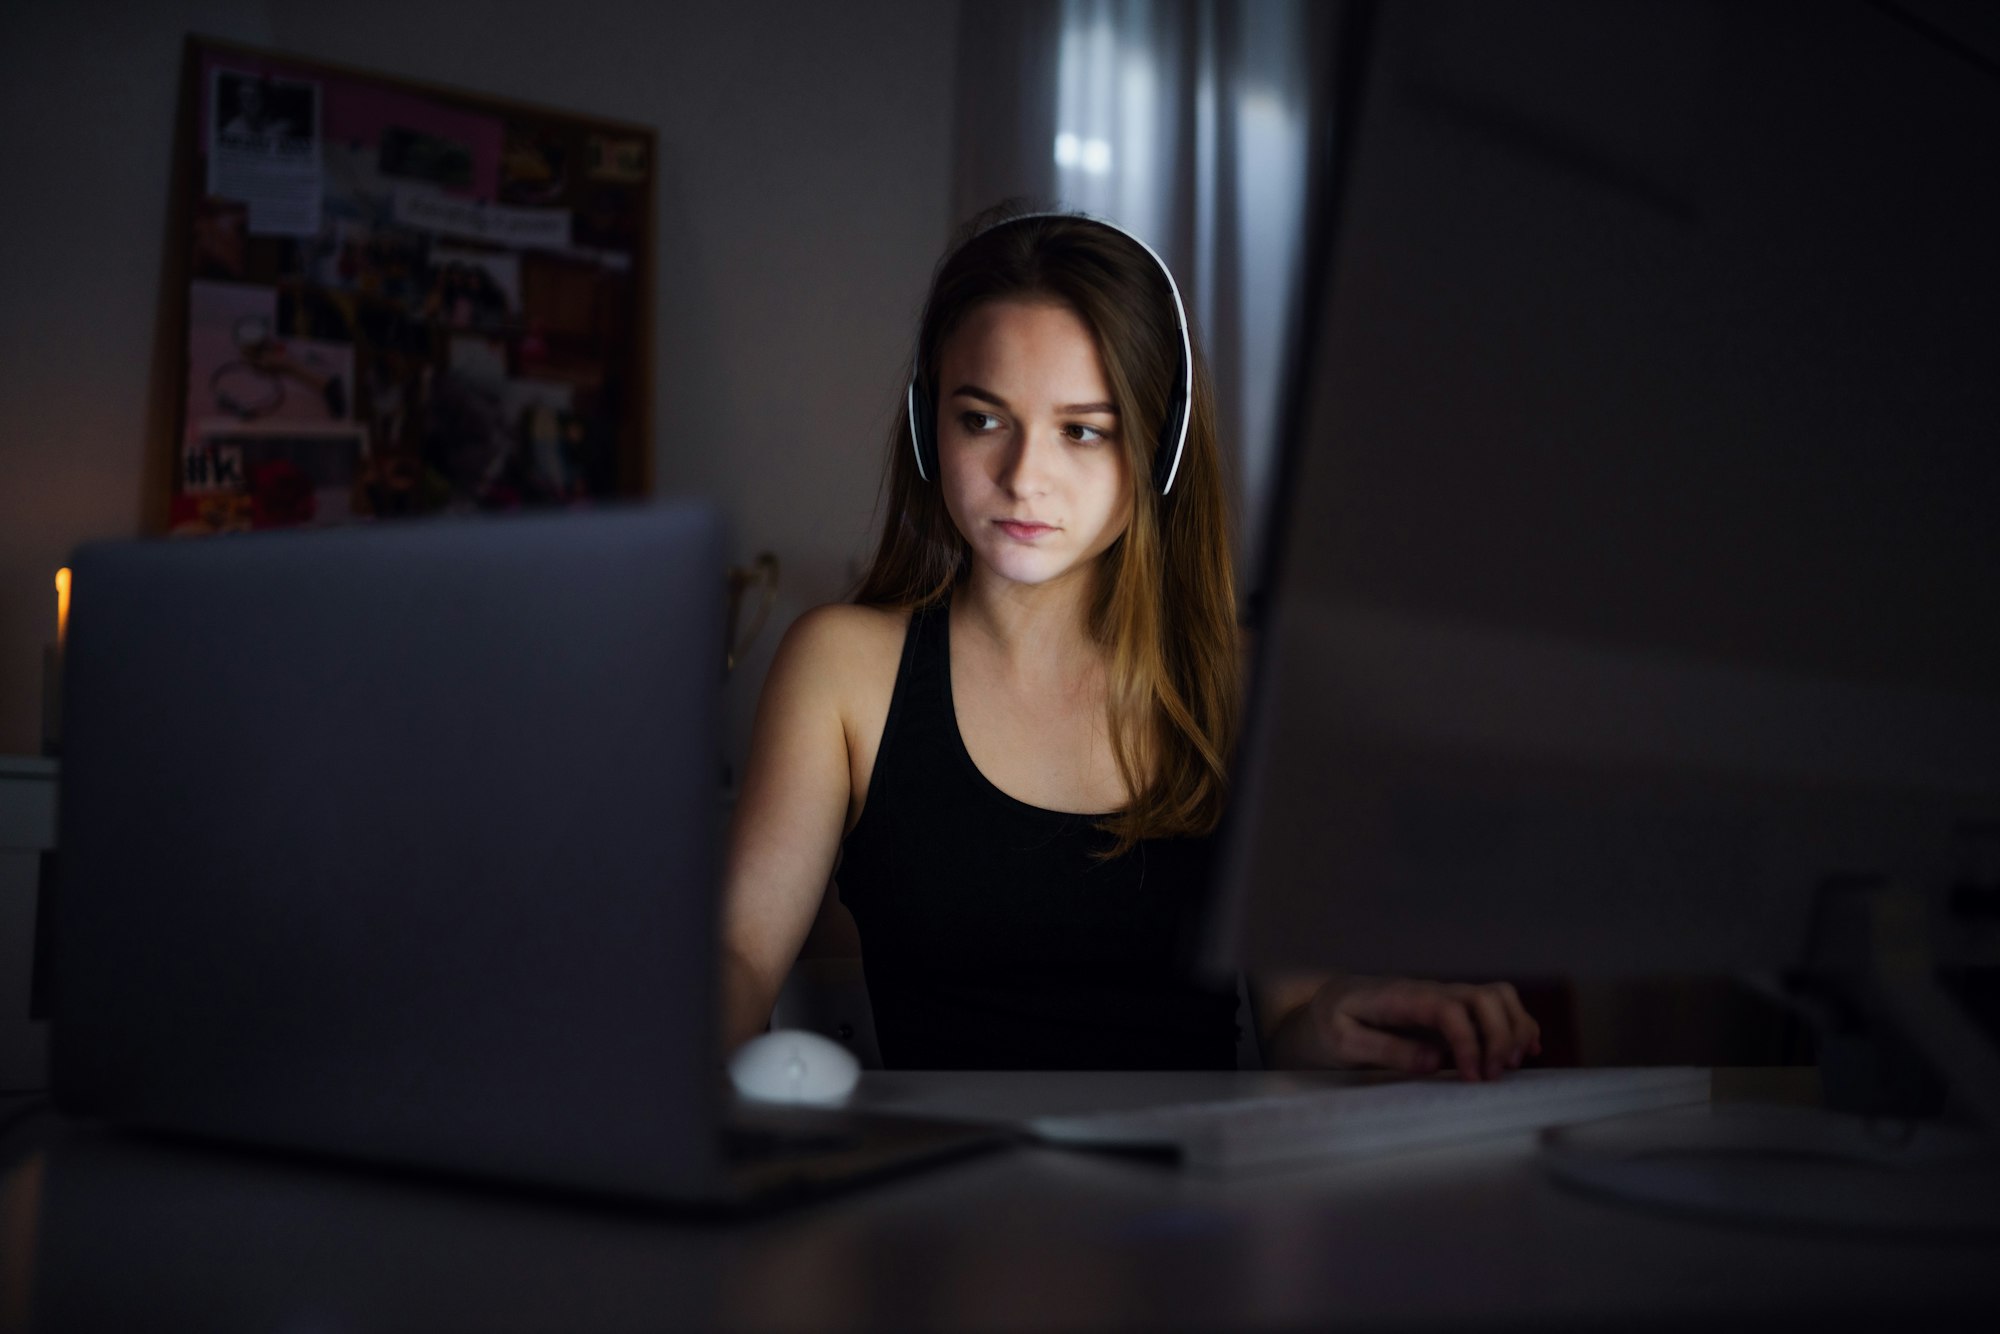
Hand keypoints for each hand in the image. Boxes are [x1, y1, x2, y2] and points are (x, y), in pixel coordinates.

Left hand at [1299, 975, 1540, 1079]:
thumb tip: (1434, 1062)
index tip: (1472, 1077)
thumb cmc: (1333, 1021)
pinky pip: (1494, 1005)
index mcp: (1401, 998)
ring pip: (1497, 996)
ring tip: (1508, 1066)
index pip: (1450, 1009)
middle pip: (1485, 997)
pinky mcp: (1452, 1007)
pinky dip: (1515, 1024)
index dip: (1469, 1042)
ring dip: (1514, 1028)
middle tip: (1492, 1076)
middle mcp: (1430, 991)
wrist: (1328, 1000)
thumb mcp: (1344, 1041)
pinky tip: (1522, 1050)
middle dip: (1500, 1036)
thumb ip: (1386, 1049)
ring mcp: (1444, 996)